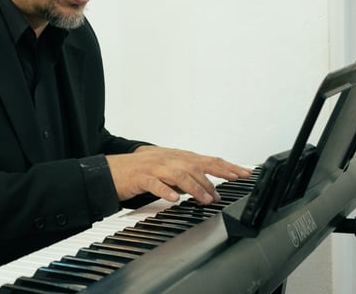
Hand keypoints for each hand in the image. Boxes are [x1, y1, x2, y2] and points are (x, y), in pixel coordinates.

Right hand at [106, 146, 251, 204]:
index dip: (227, 166)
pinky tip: (175, 199)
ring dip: (196, 187)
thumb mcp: (167, 170)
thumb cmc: (140, 171)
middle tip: (231, 187)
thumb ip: (186, 176)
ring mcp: (155, 166)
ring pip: (179, 174)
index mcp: (177, 157)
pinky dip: (166, 190)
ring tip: (207, 199)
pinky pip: (156, 183)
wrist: (111, 170)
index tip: (244, 173)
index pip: (207, 160)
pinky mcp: (141, 177)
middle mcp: (169, 158)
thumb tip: (207, 188)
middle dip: (217, 175)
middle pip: (197, 165)